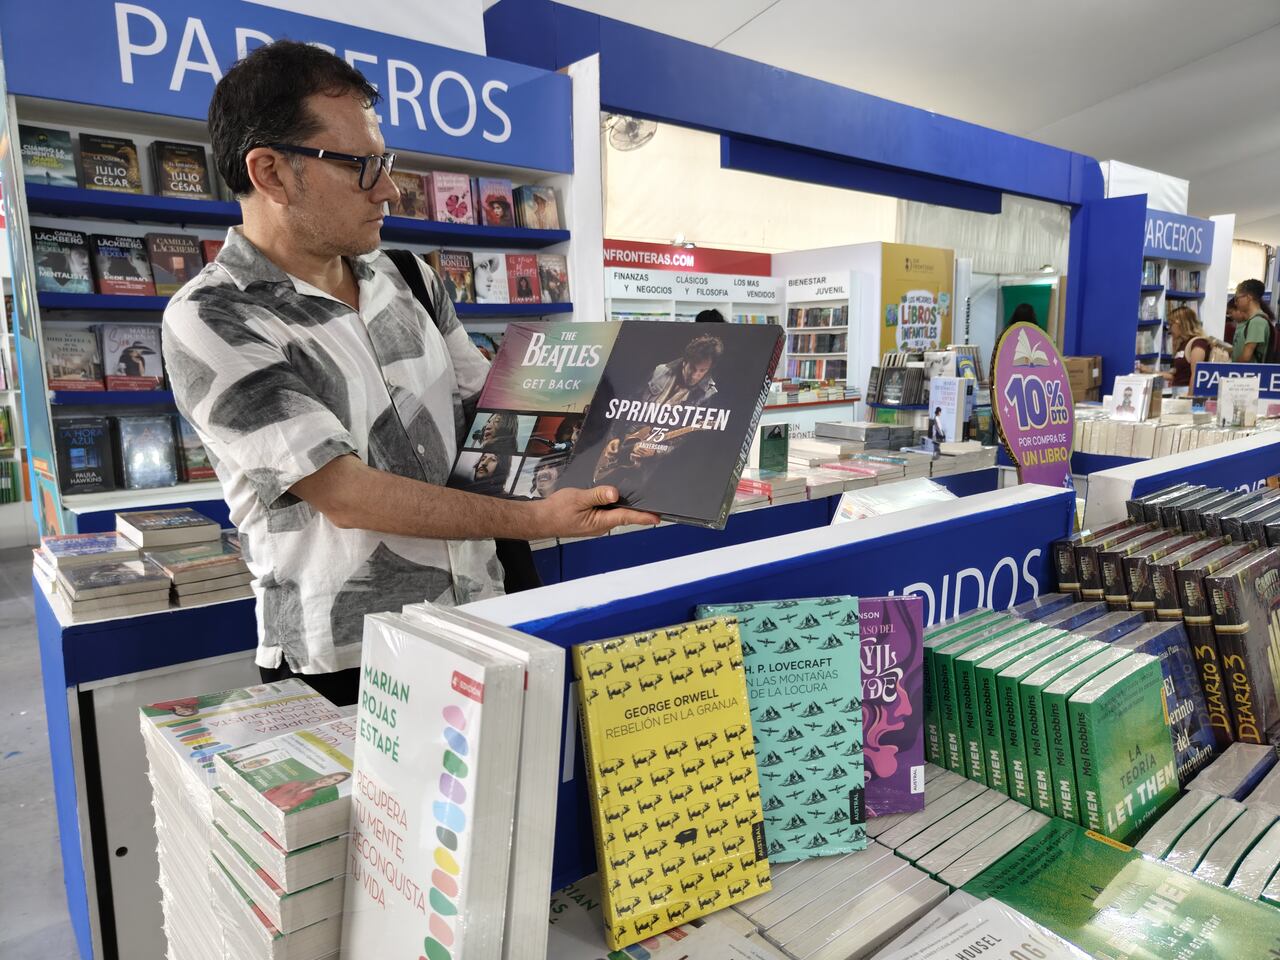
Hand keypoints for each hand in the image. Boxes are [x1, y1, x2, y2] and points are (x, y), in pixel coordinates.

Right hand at [529, 486, 659, 537]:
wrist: (541, 520)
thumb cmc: (556, 510)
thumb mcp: (578, 499)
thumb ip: (597, 495)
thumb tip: (615, 494)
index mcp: (599, 522)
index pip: (626, 518)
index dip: (642, 517)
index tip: (657, 518)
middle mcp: (600, 526)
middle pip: (623, 516)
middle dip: (638, 511)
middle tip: (654, 503)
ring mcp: (595, 524)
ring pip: (614, 514)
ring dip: (625, 508)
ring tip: (639, 498)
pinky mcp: (590, 521)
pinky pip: (606, 513)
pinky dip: (613, 506)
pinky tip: (615, 497)